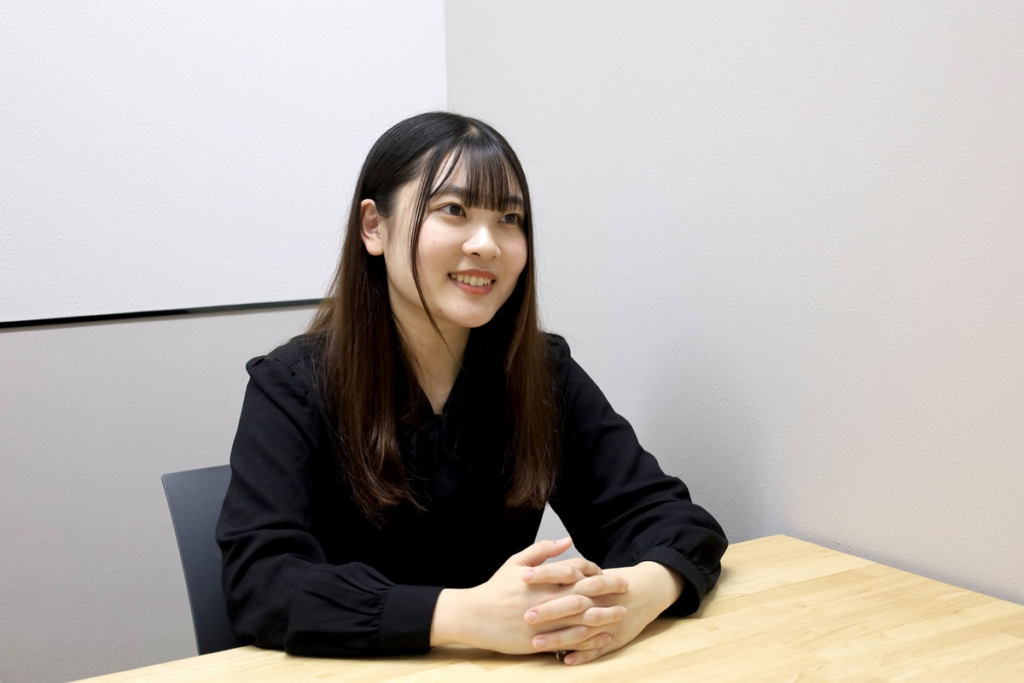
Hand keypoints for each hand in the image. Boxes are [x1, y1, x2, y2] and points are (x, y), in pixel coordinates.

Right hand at [430, 538, 627, 653]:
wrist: (473, 616)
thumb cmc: (494, 589)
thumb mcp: (515, 562)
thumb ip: (542, 550)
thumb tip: (566, 540)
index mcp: (541, 579)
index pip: (575, 569)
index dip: (593, 569)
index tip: (605, 572)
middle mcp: (545, 600)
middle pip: (585, 593)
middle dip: (608, 590)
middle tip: (626, 588)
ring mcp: (544, 623)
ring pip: (581, 619)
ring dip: (604, 616)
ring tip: (621, 613)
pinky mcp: (540, 642)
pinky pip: (570, 641)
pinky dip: (589, 639)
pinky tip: (602, 637)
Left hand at [525, 561, 683, 665]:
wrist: (648, 591)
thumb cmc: (611, 581)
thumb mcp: (590, 569)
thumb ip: (566, 566)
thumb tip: (532, 565)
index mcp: (591, 578)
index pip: (565, 573)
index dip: (545, 574)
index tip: (523, 576)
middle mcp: (599, 599)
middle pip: (572, 603)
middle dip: (549, 610)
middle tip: (525, 615)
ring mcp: (607, 620)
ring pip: (581, 630)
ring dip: (559, 638)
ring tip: (536, 643)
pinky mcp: (615, 638)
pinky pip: (597, 649)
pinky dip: (583, 655)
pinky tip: (566, 659)